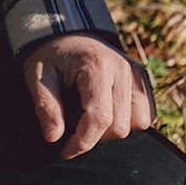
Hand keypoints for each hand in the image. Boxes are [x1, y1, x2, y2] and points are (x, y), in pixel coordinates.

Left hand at [23, 34, 156, 159]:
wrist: (68, 34)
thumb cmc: (51, 57)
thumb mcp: (38, 77)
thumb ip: (45, 106)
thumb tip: (54, 138)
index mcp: (97, 66)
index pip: (100, 117)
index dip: (83, 142)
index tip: (65, 151)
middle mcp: (123, 69)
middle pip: (120, 126)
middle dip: (95, 136)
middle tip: (73, 129)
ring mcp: (137, 73)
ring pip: (139, 123)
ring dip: (114, 130)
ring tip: (91, 119)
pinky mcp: (143, 79)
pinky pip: (147, 114)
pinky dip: (130, 121)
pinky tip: (107, 112)